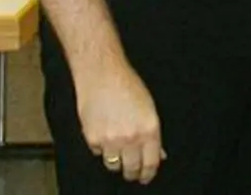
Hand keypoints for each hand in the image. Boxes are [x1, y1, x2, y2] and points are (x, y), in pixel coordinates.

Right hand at [77, 57, 163, 184]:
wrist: (101, 73)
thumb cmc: (126, 85)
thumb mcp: (149, 108)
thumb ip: (152, 134)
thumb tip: (158, 154)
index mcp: (149, 130)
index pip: (151, 164)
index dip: (148, 174)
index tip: (145, 177)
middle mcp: (131, 137)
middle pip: (131, 169)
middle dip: (132, 172)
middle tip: (131, 171)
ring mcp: (110, 140)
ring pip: (114, 166)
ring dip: (116, 162)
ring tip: (116, 152)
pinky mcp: (92, 138)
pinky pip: (98, 153)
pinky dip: (101, 148)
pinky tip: (103, 134)